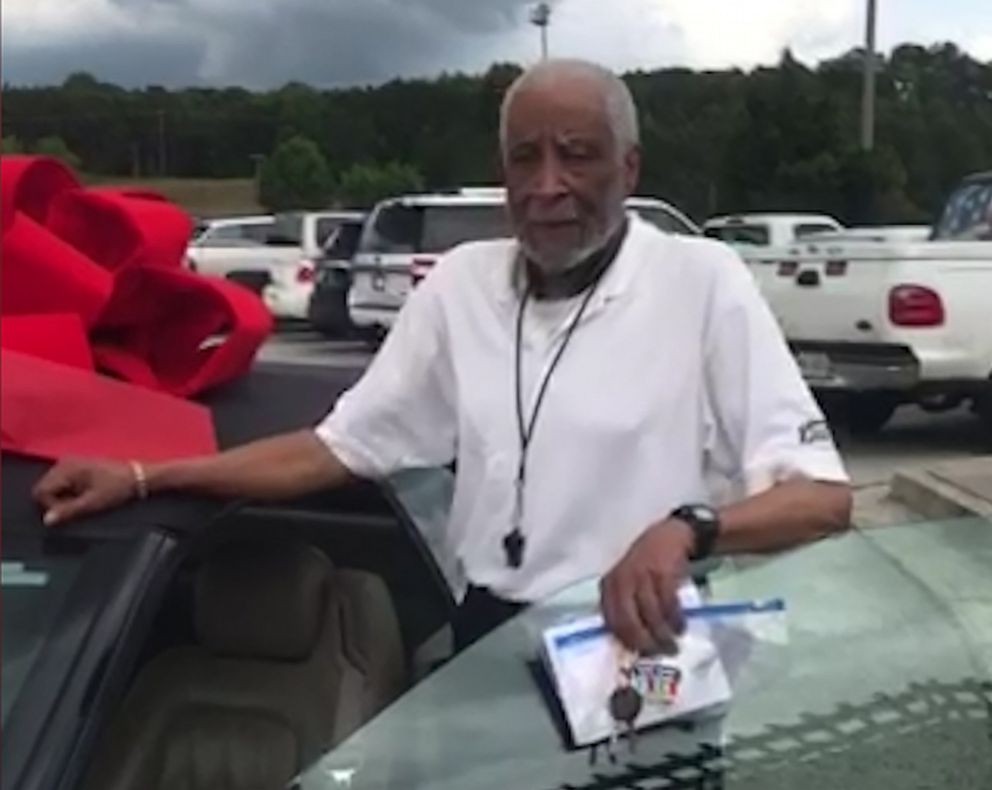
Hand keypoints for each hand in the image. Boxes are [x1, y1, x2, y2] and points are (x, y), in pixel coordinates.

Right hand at [33, 458, 138, 526]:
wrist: (138, 476)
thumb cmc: (117, 488)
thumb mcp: (93, 503)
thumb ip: (68, 511)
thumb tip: (47, 520)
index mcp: (66, 468)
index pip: (41, 491)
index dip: (51, 505)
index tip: (71, 510)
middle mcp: (63, 461)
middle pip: (45, 488)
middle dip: (57, 501)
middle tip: (79, 506)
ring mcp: (70, 462)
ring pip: (53, 486)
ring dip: (64, 497)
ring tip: (83, 500)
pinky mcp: (77, 466)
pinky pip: (63, 482)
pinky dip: (70, 491)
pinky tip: (85, 494)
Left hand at [600, 519, 694, 654]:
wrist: (671, 536)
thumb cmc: (647, 566)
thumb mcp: (629, 582)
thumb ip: (626, 607)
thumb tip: (631, 644)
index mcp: (609, 585)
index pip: (611, 621)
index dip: (625, 641)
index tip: (639, 655)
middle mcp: (621, 581)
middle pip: (629, 622)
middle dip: (645, 643)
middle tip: (659, 654)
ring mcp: (641, 576)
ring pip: (650, 616)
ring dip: (664, 635)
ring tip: (673, 643)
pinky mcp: (662, 573)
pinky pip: (668, 605)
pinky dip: (675, 619)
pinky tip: (680, 626)